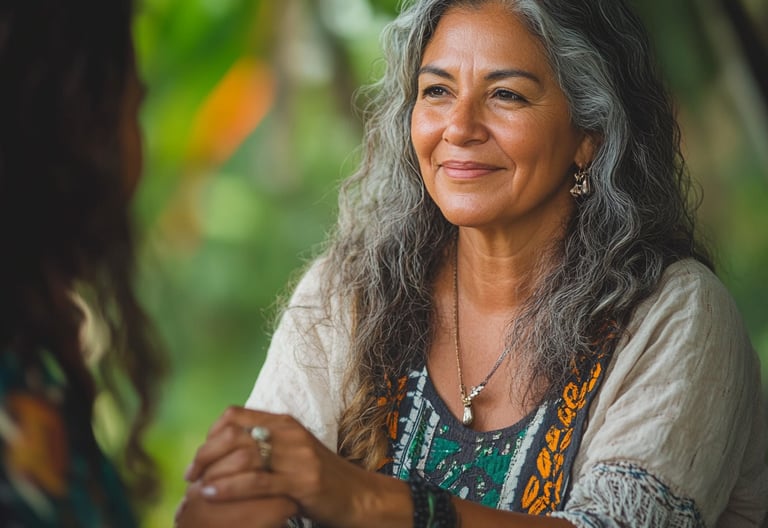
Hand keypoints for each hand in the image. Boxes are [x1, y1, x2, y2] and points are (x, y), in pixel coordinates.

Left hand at [184, 406, 406, 526]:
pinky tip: (212, 493)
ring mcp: (297, 456)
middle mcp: (290, 433)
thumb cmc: (322, 480)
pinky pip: (257, 481)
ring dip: (212, 470)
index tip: (200, 455)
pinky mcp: (302, 481)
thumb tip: (230, 451)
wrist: (360, 496)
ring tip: (196, 486)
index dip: (210, 433)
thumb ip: (268, 445)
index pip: (236, 415)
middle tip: (191, 473)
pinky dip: (229, 487)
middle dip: (204, 453)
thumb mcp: (294, 453)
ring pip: (242, 455)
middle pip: (233, 432)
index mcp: (285, 423)